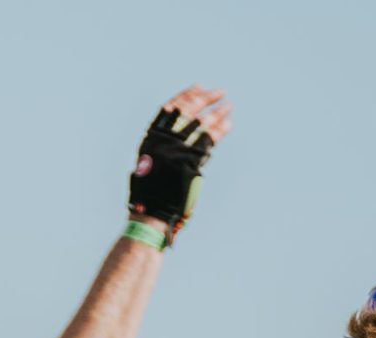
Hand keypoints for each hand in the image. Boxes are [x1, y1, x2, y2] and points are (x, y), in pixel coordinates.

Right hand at [128, 87, 230, 239]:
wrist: (151, 211)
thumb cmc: (148, 191)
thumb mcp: (146, 165)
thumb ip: (159, 149)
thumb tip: (171, 136)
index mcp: (151, 139)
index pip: (169, 110)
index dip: (184, 97)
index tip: (196, 87)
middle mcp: (164, 141)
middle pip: (188, 111)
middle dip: (204, 99)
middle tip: (218, 92)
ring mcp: (177, 150)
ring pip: (201, 123)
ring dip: (216, 112)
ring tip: (228, 105)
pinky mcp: (191, 161)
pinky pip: (209, 139)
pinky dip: (220, 129)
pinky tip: (228, 123)